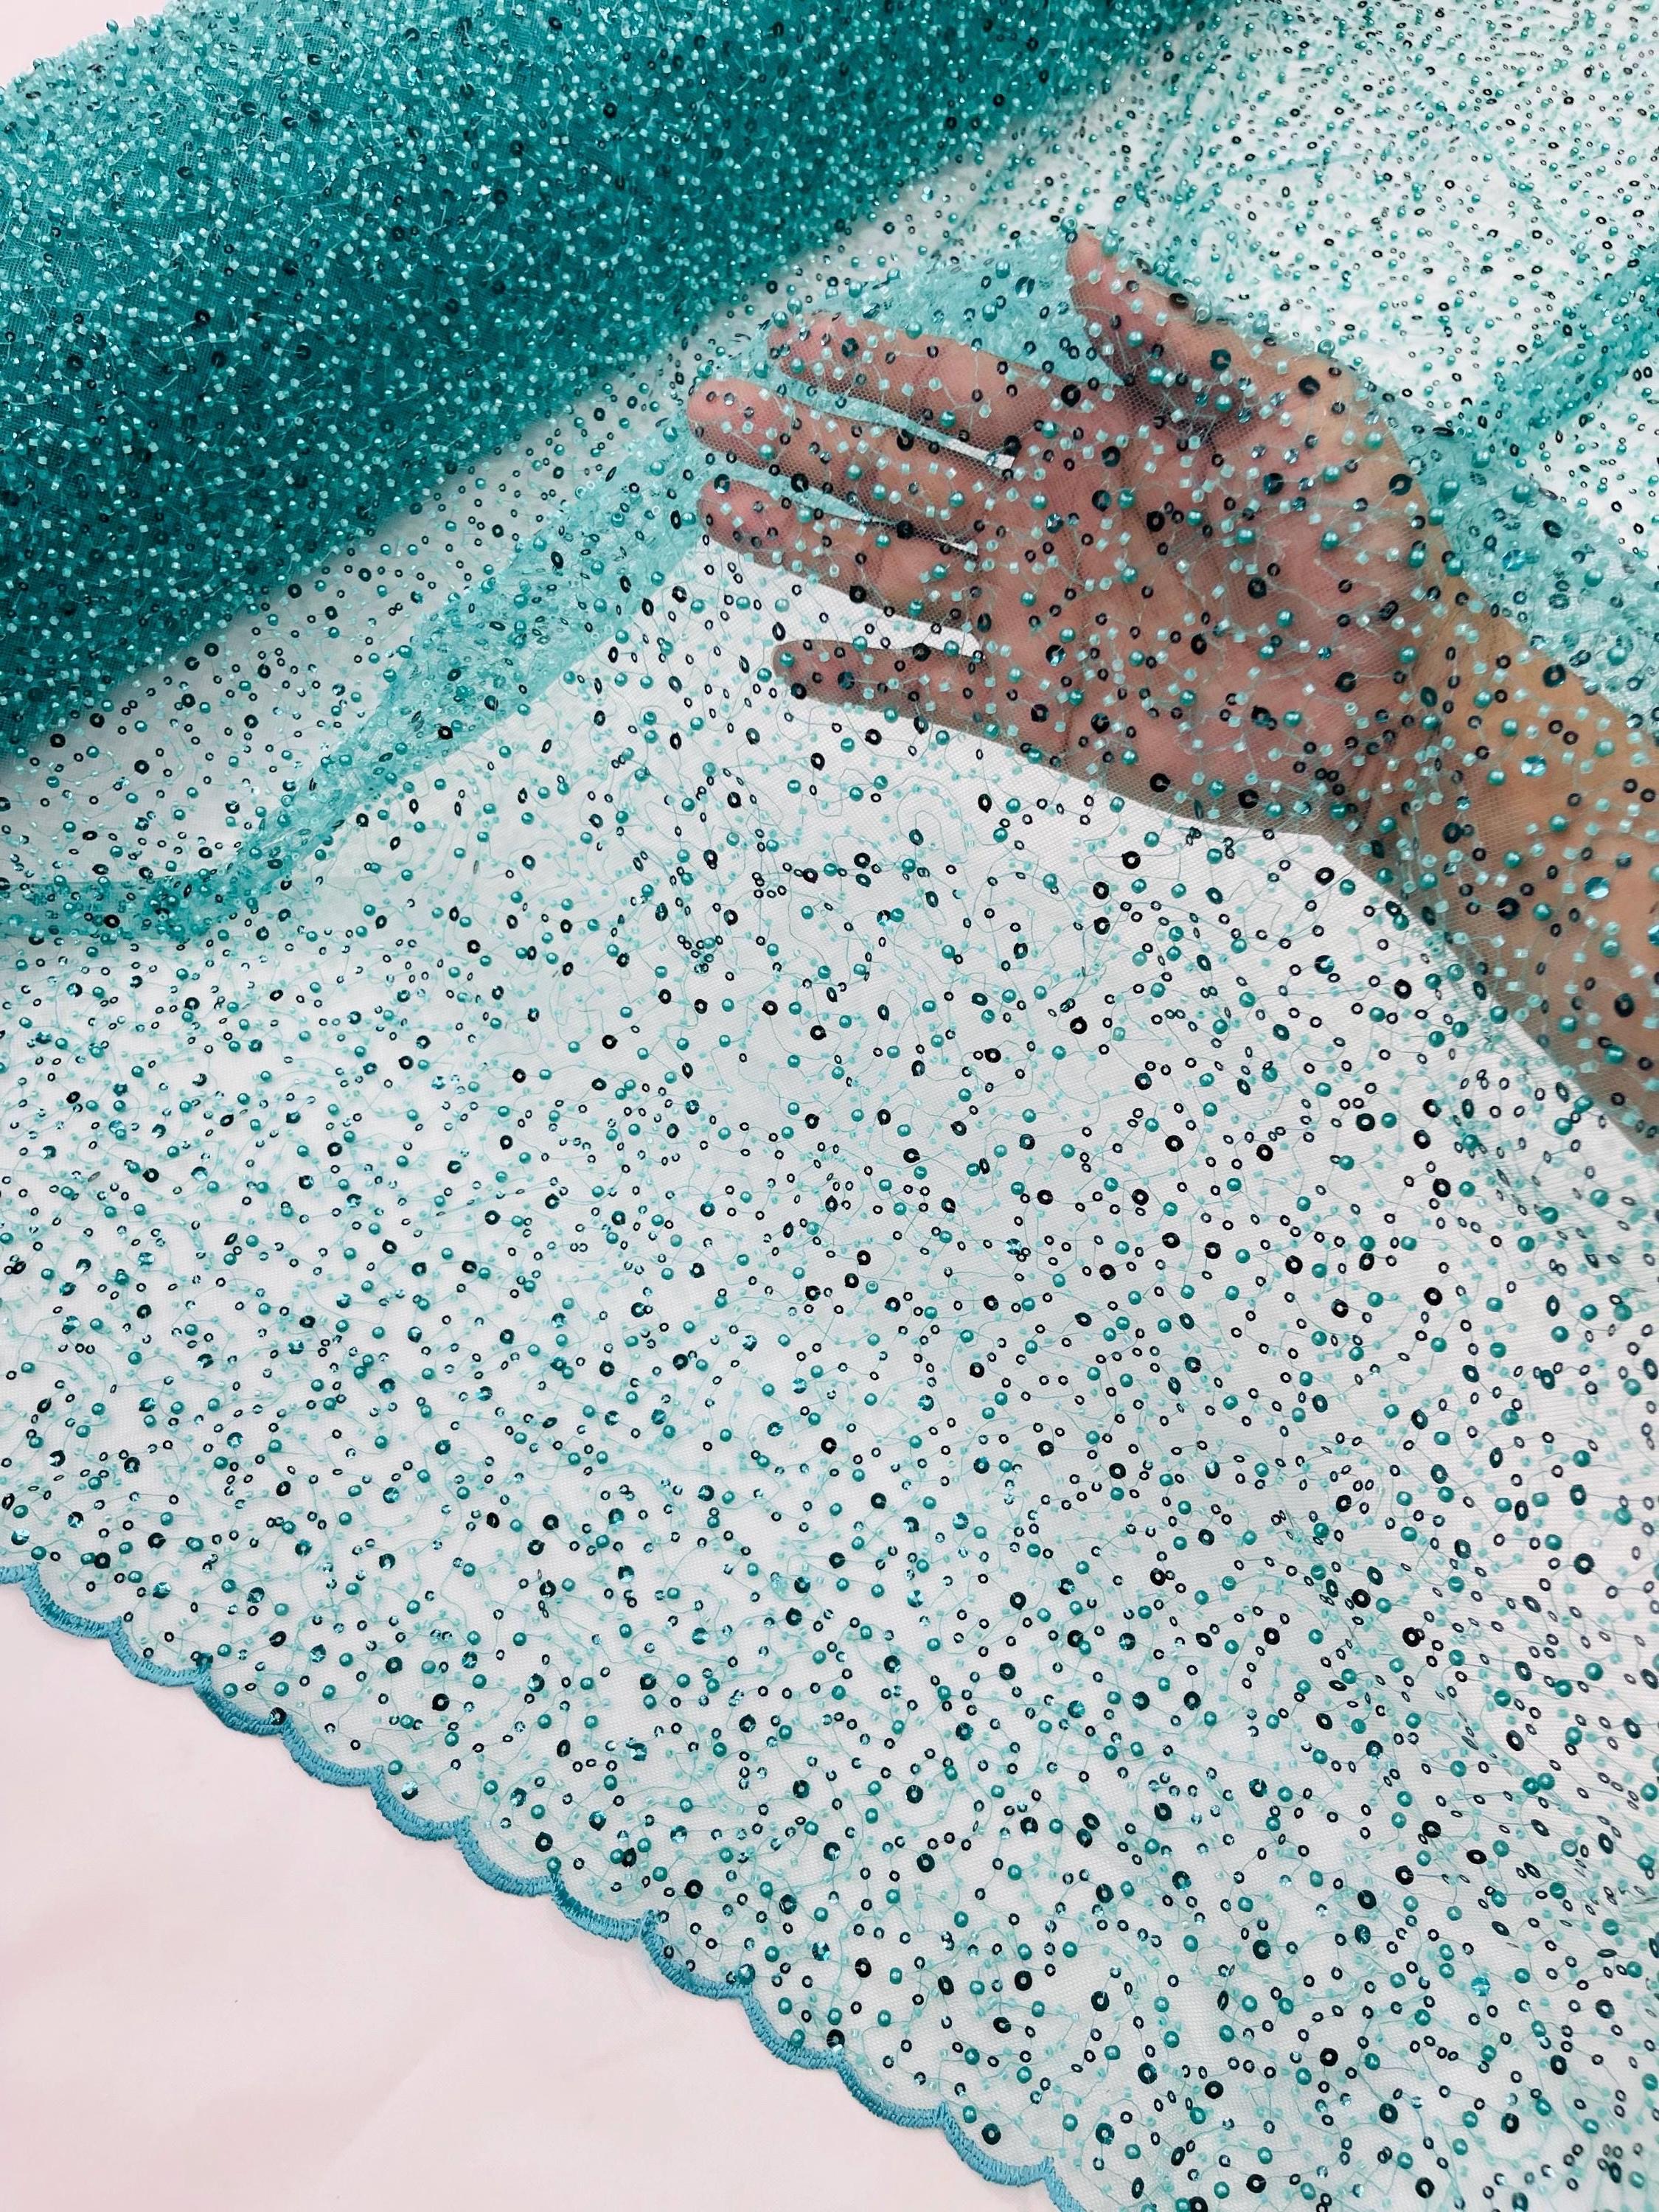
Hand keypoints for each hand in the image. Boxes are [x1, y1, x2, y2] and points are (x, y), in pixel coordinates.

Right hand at [690, 230, 1465, 837]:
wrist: (1393, 703)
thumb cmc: (1365, 545)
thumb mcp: (1291, 412)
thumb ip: (1179, 343)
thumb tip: (1081, 250)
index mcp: (1101, 441)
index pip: (958, 391)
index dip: (874, 362)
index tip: (792, 337)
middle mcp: (1050, 526)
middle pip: (897, 472)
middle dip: (803, 442)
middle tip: (708, 408)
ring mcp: (1038, 620)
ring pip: (889, 571)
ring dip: (803, 545)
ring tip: (715, 511)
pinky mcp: (1042, 712)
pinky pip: (927, 688)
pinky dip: (858, 679)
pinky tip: (789, 664)